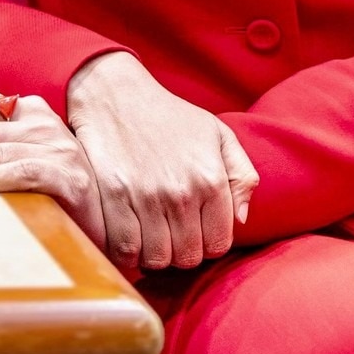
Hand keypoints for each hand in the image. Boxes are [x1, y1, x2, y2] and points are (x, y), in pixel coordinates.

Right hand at [66, 52, 258, 274]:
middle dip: (180, 252)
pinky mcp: (112, 196)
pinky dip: (125, 253)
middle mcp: (182, 192)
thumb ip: (241, 176)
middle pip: (187, 258)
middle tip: (169, 235)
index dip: (207, 244)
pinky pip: (122, 249)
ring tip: (148, 237)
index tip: (194, 233)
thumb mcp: (218, 135)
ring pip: (155, 259)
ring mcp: (145, 196)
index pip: (218, 244)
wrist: (117, 95)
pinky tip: (126, 237)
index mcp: (211, 179)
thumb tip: (241, 219)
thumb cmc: (170, 117)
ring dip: (152, 255)